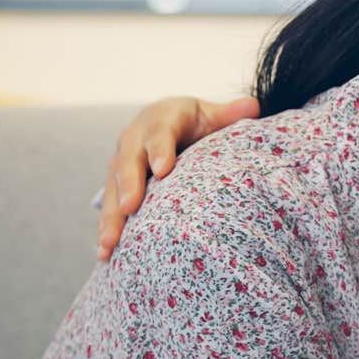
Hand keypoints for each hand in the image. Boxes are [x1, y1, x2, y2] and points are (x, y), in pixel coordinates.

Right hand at [97, 95, 260, 259]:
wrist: (162, 122)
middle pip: (129, 162)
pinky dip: (106, 228)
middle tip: (130, 207)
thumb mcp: (209, 114)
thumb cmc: (193, 121)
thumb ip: (228, 114)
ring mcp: (121, 163)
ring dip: (110, 216)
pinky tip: (104, 253)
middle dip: (128, 185)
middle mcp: (134, 140)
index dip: (160, 149)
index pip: (160, 133)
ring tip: (109, 242)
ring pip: (112, 189)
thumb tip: (253, 106)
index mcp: (160, 120)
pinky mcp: (115, 184)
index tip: (163, 169)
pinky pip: (108, 207)